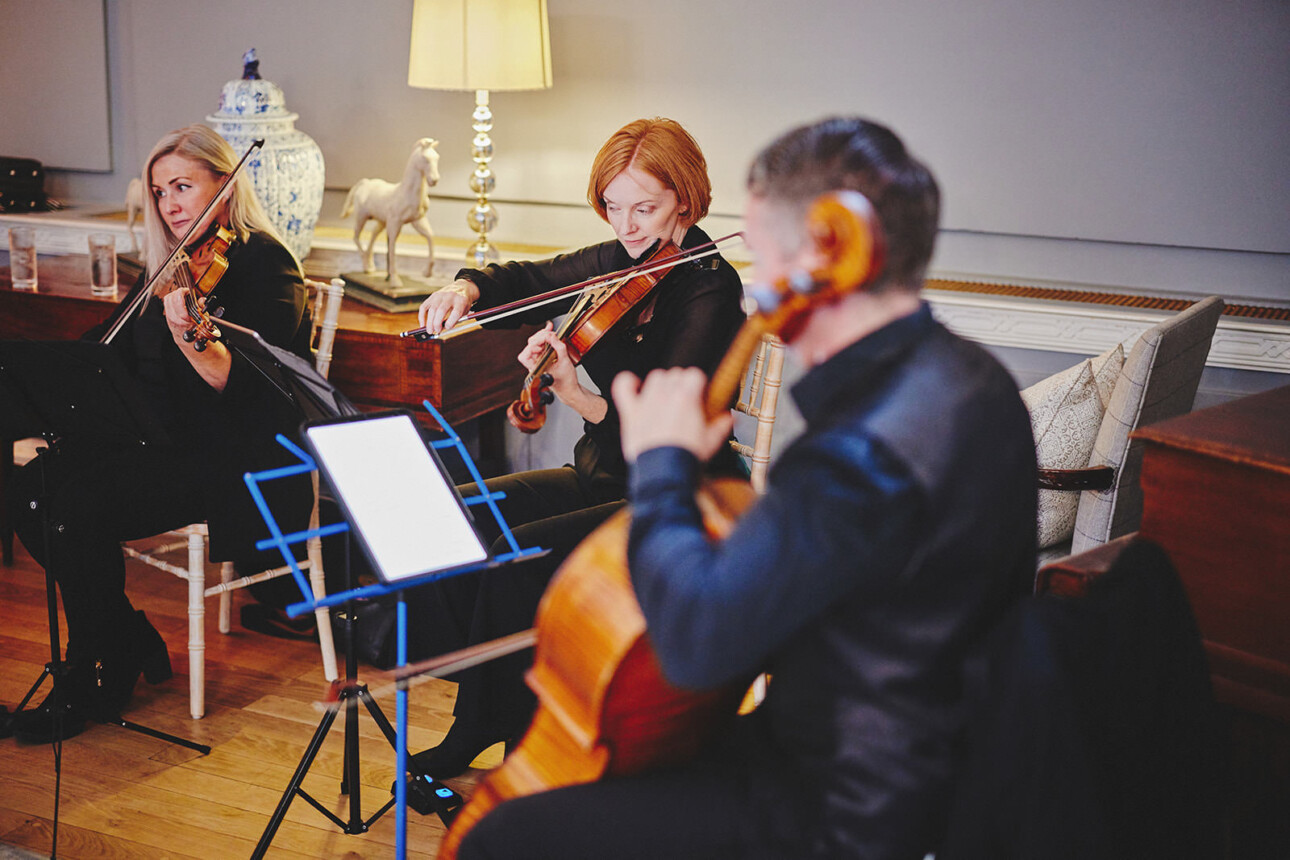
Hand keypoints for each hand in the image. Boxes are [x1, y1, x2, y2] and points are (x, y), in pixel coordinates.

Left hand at [162, 288, 201, 341]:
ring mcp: (169, 317)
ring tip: (182, 295)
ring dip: (174, 294)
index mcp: (184, 319)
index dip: (182, 292)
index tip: (188, 291)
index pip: (177, 301)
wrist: (188, 341)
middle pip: (170, 298)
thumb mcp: (203, 321)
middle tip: (186, 292)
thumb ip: (201, 309)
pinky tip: (179, 300)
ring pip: (167, 299)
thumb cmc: (196, 332)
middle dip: (178, 292)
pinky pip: (166, 303)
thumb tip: (201, 299)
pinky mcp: (167, 315)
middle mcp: (174, 318)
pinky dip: (172, 299)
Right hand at [417, 279, 478, 333]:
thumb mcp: (464, 312)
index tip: (447, 327)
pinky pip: (424, 306)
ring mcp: (440, 295)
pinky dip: (422, 317)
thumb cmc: (462, 304)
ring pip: (432, 309)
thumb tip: (440, 330)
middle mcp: (450, 296)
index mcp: (461, 301)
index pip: (456, 312)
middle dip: (437, 323)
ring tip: (430, 331)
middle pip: (441, 310)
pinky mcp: (433, 296)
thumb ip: (454, 321)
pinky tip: (423, 325)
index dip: (450, 322)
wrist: (462, 288)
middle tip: (436, 331)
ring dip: (429, 322)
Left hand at [517, 322, 579, 395]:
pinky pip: (542, 348)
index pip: (525, 356)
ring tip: (551, 333)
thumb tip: (551, 335)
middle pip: (530, 347)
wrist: (570, 389)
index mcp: (536, 370)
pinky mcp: (544, 359)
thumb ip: (559, 347)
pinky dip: (546, 340)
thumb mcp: (565, 362)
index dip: (533, 346)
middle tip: (549, 333)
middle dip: (539, 337)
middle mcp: (535, 366)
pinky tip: (551, 335)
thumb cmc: (566, 382)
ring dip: (543, 337)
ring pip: (535, 345)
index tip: (544, 341)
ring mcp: (539, 362)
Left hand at [611, 368, 732, 462]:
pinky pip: (624, 387)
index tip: (699, 394)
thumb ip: (721, 426)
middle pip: (675, 374)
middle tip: (684, 402)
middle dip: (681, 385)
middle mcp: (666, 395)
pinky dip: (628, 383)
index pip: (694, 374)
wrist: (665, 473)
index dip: (698, 383)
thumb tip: (729, 419)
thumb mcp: (711, 442)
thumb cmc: (687, 458)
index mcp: (687, 398)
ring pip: (655, 378)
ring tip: (665, 397)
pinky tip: (634, 385)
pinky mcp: (631, 412)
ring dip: (662, 384)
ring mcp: (647, 402)